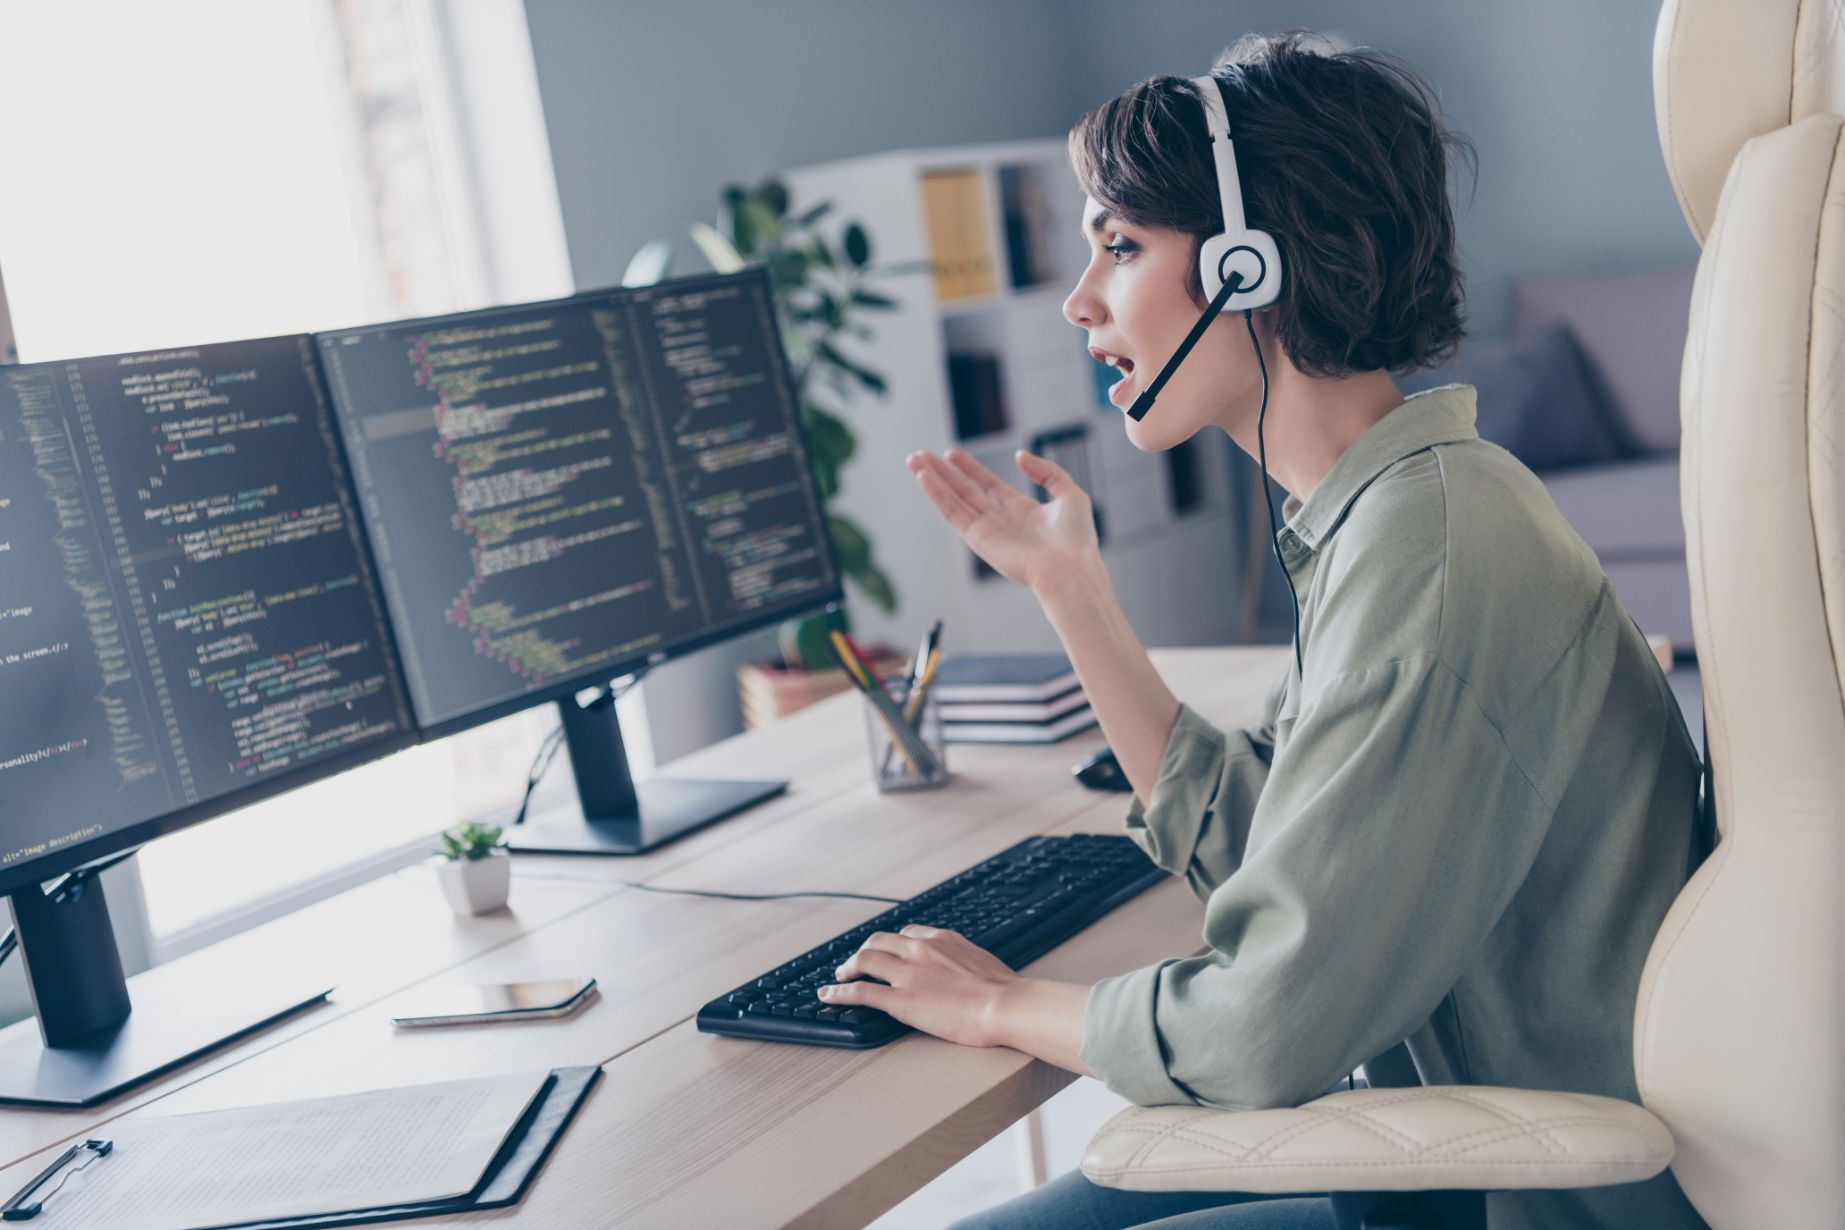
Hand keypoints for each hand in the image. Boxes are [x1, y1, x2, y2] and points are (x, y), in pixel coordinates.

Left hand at [821, 925, 1019, 1048]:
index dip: (892, 944)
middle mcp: (920, 950)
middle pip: (879, 941)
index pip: (908, 933)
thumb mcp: (983, 962)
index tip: (887, 951)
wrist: (1007, 1005)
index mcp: (943, 939)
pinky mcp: (900, 1000)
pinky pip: (861, 992)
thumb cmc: (1004, 991)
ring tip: (840, 978)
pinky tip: (829, 996)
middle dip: (863, 951)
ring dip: (847, 968)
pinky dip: (839, 993)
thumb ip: (964, 961)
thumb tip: (964, 971)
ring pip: (865, 961)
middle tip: (855, 964)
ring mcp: (908, 974)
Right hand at [905, 448, 1099, 594]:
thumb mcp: (1069, 492)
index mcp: (1021, 511)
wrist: (1070, 569)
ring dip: (932, 480)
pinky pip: (953, 513)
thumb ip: (1046, 471)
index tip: (951, 454)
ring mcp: (987, 530)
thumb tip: (1020, 456)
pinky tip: (924, 478)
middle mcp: (1000, 521)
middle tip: (921, 456)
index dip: (969, 468)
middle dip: (942, 472)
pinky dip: (937, 495)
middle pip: (964, 491)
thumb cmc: (1076, 540)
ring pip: (953, 499)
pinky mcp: (978, 539)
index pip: (988, 485)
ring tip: (914, 461)